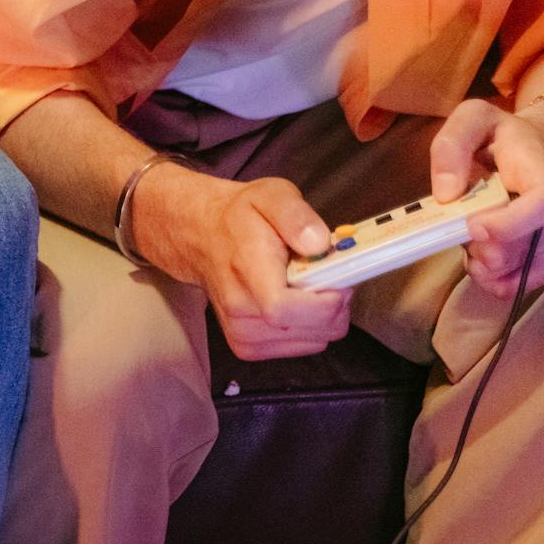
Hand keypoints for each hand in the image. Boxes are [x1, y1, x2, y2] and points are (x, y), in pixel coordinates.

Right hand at [131, 169, 349, 359]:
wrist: (202, 237)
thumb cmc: (240, 219)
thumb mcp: (271, 196)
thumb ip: (297, 216)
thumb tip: (319, 243)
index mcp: (246, 272)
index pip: (284, 309)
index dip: (326, 302)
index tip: (341, 281)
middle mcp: (240, 312)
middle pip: (311, 330)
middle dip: (336, 304)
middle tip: (329, 275)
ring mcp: (242, 335)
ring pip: (314, 342)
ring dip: (326, 316)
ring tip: (311, 286)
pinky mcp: (248, 347)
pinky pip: (303, 348)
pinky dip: (313, 328)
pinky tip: (301, 303)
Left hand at [431, 98, 543, 294]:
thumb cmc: (508, 135)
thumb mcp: (473, 119)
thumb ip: (452, 147)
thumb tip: (446, 193)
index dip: (509, 224)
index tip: (473, 227)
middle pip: (527, 246)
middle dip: (483, 248)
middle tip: (464, 229)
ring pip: (525, 268)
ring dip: (489, 265)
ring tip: (475, 241)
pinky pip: (532, 280)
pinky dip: (502, 281)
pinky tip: (486, 265)